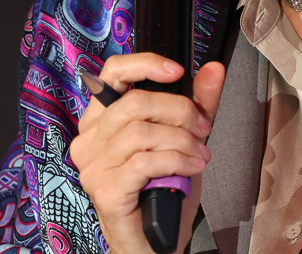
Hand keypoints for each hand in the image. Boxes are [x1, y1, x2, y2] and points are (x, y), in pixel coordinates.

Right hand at [71, 53, 225, 253]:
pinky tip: (191, 167)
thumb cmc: (163, 188)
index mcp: (101, 119)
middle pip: (135, 103)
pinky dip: (176, 160)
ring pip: (141, 132)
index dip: (144, 64)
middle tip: (202, 128)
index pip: (112, 73)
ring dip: (181, 140)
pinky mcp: (105, 188)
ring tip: (199, 153)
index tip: (177, 71)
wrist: (156, 239)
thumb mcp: (183, 137)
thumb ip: (198, 103)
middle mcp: (89, 138)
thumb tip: (213, 69)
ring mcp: (93, 165)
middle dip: (179, 111)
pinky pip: (144, 161)